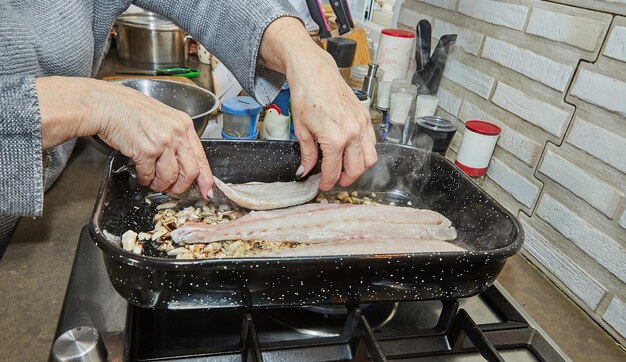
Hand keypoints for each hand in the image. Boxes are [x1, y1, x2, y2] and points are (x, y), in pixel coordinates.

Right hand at [37, 77, 212, 196]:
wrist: (105, 104)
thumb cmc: (130, 111)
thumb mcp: (162, 119)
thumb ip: (176, 138)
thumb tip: (183, 162)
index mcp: (184, 124)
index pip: (201, 157)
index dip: (205, 178)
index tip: (207, 190)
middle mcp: (177, 132)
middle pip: (190, 171)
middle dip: (181, 186)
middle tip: (172, 189)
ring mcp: (162, 141)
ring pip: (170, 177)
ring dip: (160, 184)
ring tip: (152, 180)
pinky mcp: (145, 150)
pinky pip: (149, 175)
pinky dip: (144, 179)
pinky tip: (140, 173)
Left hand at [259, 18, 377, 190]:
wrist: (313, 71)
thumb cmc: (305, 94)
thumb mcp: (301, 129)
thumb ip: (307, 153)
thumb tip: (305, 170)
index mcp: (334, 139)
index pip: (334, 170)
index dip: (328, 182)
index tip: (324, 186)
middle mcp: (352, 133)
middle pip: (357, 168)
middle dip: (347, 178)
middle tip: (336, 180)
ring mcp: (362, 124)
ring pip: (370, 157)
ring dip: (360, 167)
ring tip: (347, 168)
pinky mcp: (365, 116)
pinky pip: (372, 141)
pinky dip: (365, 151)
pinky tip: (353, 151)